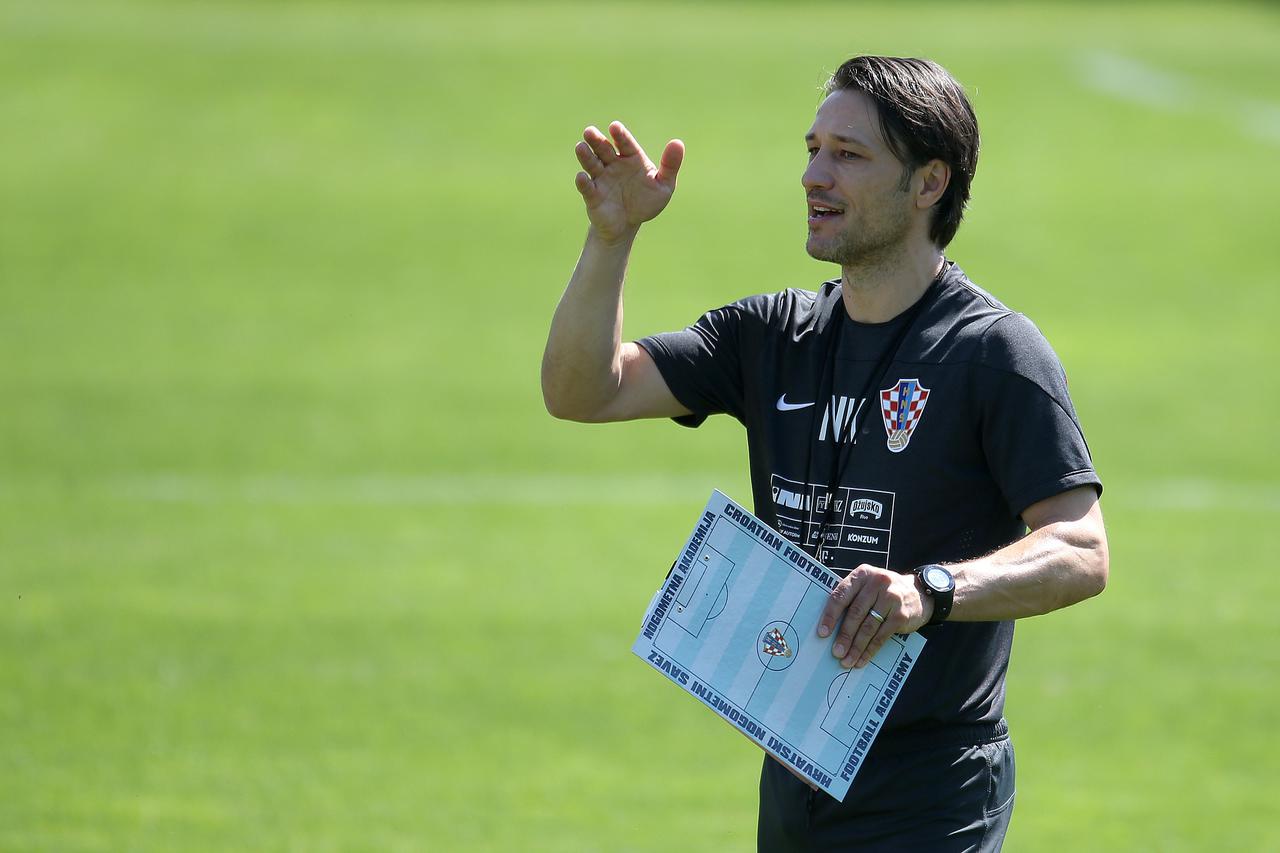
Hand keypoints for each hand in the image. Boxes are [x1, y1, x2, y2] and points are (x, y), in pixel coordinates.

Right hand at [573, 121, 683, 244]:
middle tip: (589, 131)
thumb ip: (670, 166)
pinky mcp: (592, 195)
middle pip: (603, 149)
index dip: (620, 135)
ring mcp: (601, 179)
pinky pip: (587, 187)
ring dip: (585, 156)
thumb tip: (678, 142)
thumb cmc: (646, 201)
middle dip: (596, 140)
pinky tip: (582, 177)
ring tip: (580, 147)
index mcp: (630, 157)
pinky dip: (583, 182)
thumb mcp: (663, 186)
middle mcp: (612, 164)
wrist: (628, 225)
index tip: (615, 127)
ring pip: (591, 163)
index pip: (624, 143)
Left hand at [816, 566, 932, 668]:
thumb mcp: (867, 586)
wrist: (918, 593)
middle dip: (844, 636)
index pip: (841, 595)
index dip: (830, 615)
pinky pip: (882, 636)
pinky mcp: (900, 615)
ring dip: (856, 647)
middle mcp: (876, 583)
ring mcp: (891, 598)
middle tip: (836, 652)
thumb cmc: (884, 592)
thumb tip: (829, 626)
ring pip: (868, 627)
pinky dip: (870, 650)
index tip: (822, 632)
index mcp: (862, 574)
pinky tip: (862, 659)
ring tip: (847, 660)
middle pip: (855, 613)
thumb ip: (851, 598)